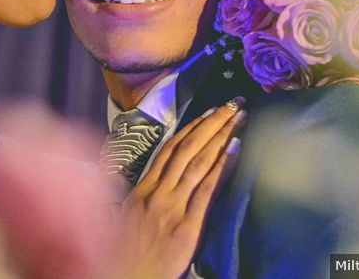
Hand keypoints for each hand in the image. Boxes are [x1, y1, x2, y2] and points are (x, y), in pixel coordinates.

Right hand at [121, 99, 246, 278]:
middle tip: (231, 104)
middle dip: (211, 123)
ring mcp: (171, 208)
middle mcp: (157, 193)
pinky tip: (235, 149)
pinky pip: (206, 190)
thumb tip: (132, 179)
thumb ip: (129, 196)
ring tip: (238, 118)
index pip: (168, 150)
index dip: (190, 129)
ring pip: (198, 163)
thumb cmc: (121, 255)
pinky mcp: (186, 226)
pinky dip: (222, 167)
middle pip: (187, 149)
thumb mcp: (121, 219)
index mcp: (141, 190)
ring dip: (220, 136)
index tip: (208, 113)